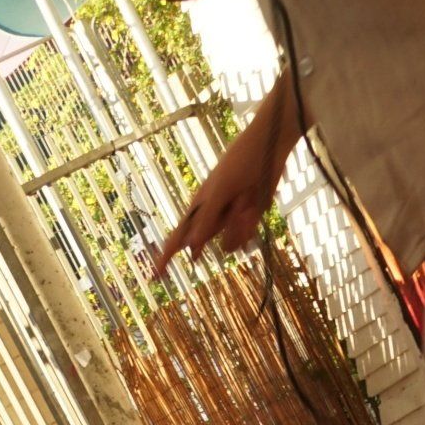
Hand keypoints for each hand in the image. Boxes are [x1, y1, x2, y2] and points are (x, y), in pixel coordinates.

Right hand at [153, 88, 295, 277]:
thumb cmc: (238, 163)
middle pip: (208, 243)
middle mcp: (212, 218)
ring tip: (248, 198)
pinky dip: (250, 225)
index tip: (156, 276)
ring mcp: (230, 221)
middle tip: (238, 200)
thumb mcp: (220, 190)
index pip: (176, 237)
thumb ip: (207, 219)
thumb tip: (192, 247)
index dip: (165, 257)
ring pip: (229, 245)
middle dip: (224, 226)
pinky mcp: (248, 222)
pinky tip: (255, 204)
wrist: (269, 148)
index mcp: (198, 208)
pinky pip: (245, 239)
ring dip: (239, 225)